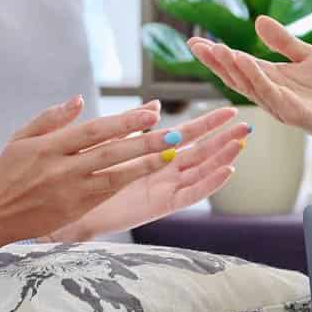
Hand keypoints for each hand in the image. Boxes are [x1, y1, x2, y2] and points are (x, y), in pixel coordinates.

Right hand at [0, 96, 184, 256]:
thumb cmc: (7, 172)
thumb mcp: (21, 137)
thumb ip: (51, 118)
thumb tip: (80, 99)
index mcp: (47, 147)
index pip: (93, 131)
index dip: (124, 121)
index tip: (150, 112)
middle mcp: (61, 169)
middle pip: (110, 152)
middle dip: (145, 141)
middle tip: (173, 131)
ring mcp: (69, 192)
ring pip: (115, 175)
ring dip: (145, 164)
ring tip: (172, 152)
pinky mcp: (74, 209)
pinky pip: (108, 193)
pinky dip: (129, 180)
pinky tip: (150, 172)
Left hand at [53, 106, 251, 239]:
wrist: (64, 207)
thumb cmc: (84, 176)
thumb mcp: (113, 144)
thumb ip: (135, 125)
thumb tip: (155, 104)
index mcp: (153, 156)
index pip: (187, 135)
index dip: (208, 123)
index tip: (229, 110)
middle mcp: (163, 172)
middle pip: (201, 151)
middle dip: (223, 138)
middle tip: (247, 123)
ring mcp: (163, 188)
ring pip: (200, 170)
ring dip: (222, 156)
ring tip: (242, 142)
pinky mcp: (160, 205)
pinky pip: (190, 193)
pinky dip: (210, 182)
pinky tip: (227, 169)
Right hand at [187, 16, 311, 144]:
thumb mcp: (307, 55)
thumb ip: (283, 41)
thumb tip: (258, 19)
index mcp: (270, 78)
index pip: (238, 64)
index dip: (216, 54)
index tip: (194, 41)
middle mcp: (269, 93)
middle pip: (235, 76)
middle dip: (215, 61)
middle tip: (195, 44)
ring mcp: (279, 104)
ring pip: (249, 85)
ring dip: (232, 67)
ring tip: (217, 48)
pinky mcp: (293, 112)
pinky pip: (270, 93)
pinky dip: (256, 77)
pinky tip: (245, 60)